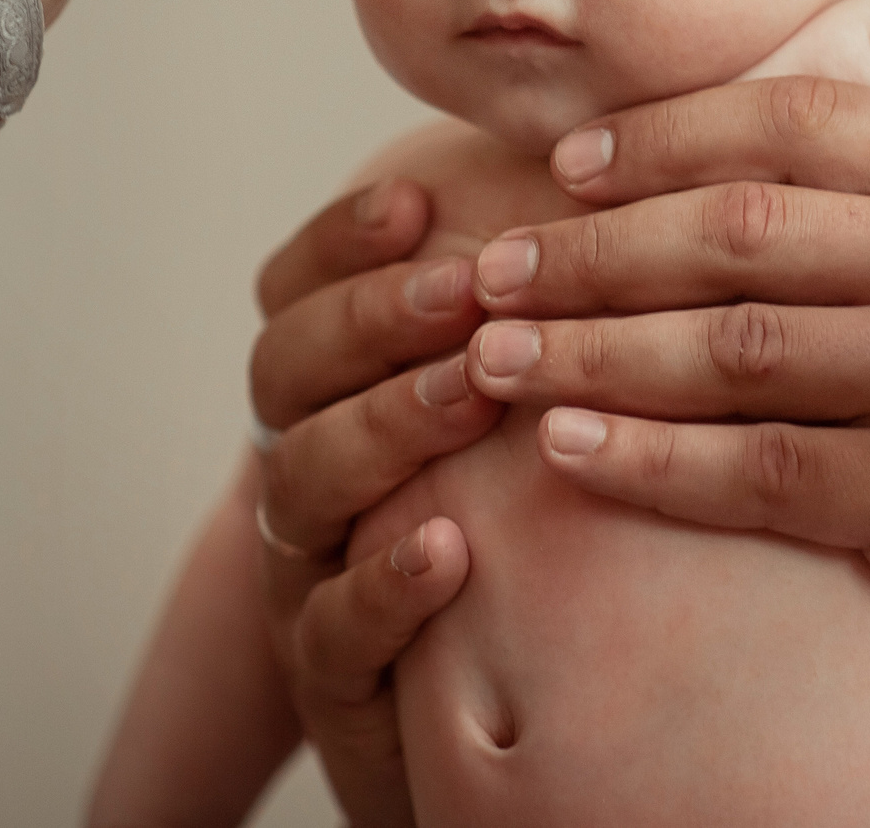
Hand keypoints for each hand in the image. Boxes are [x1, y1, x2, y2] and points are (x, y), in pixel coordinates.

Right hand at [248, 178, 493, 823]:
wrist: (496, 715)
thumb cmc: (516, 518)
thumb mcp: (507, 391)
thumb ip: (521, 288)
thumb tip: (584, 154)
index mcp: (330, 385)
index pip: (293, 291)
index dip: (339, 242)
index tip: (413, 199)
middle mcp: (302, 465)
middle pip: (285, 371)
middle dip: (369, 318)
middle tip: (461, 288)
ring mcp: (309, 571)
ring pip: (303, 484)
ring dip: (387, 427)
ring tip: (471, 392)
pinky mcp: (340, 680)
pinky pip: (337, 630)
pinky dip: (387, 583)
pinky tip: (451, 548)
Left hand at [468, 77, 869, 707]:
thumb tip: (787, 166)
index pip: (790, 128)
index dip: (660, 138)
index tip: (560, 164)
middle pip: (733, 232)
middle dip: (590, 247)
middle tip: (488, 266)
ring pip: (727, 348)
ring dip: (591, 352)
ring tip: (492, 357)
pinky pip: (758, 474)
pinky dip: (649, 461)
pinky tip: (569, 453)